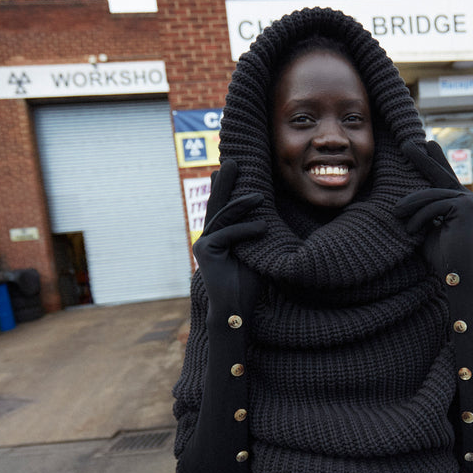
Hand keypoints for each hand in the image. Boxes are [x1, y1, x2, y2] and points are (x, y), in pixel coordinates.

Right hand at [193, 160, 265, 311]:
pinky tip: (263, 228)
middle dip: (225, 182)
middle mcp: (208, 238)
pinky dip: (246, 230)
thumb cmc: (248, 286)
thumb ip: (255, 235)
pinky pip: (228, 234)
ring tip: (260, 196)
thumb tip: (268, 216)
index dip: (227, 189)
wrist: (236, 311)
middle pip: (217, 205)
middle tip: (232, 162)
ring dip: (242, 204)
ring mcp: (204, 244)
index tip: (229, 169)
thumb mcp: (256, 254)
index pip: (224, 209)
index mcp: (220, 238)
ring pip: (223, 217)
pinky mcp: (205, 251)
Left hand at [394, 142, 472, 281]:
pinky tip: (413, 230)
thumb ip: (423, 210)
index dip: (434, 160)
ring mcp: (468, 201)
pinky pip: (433, 205)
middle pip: (439, 174)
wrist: (455, 275)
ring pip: (429, 194)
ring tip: (397, 214)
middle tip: (407, 144)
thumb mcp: (426, 227)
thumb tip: (405, 198)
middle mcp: (468, 197)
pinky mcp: (465, 207)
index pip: (443, 177)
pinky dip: (419, 218)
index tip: (427, 144)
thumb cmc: (440, 256)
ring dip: (410, 206)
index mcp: (460, 201)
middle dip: (423, 159)